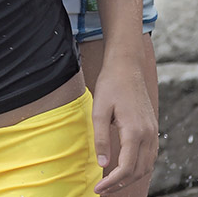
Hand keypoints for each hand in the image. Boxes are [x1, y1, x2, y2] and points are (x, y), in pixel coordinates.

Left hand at [91, 60, 157, 193]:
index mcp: (135, 131)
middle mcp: (148, 135)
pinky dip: (138, 167)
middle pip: (138, 171)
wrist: (127, 66)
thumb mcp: (99, 109)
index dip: (112, 182)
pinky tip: (125, 168)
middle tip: (102, 190)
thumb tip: (102, 164)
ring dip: (130, 178)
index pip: (126, 168)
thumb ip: (101, 138)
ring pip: (146, 166)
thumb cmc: (111, 84)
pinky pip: (149, 156)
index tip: (98, 189)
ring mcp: (152, 132)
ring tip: (111, 183)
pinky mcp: (152, 128)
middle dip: (120, 184)